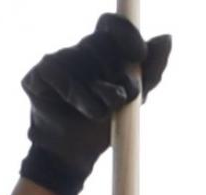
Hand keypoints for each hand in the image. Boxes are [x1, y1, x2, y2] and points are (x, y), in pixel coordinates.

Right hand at [19, 13, 171, 194]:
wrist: (74, 157)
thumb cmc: (102, 127)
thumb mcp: (133, 101)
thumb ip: (151, 70)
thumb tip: (167, 37)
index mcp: (102, 53)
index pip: (112, 26)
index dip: (126, 34)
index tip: (138, 55)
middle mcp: (78, 52)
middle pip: (99, 43)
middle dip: (115, 73)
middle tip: (119, 98)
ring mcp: (57, 60)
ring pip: (80, 62)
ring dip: (96, 94)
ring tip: (97, 114)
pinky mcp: (38, 74)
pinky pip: (60, 74)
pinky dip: (74, 95)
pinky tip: (74, 109)